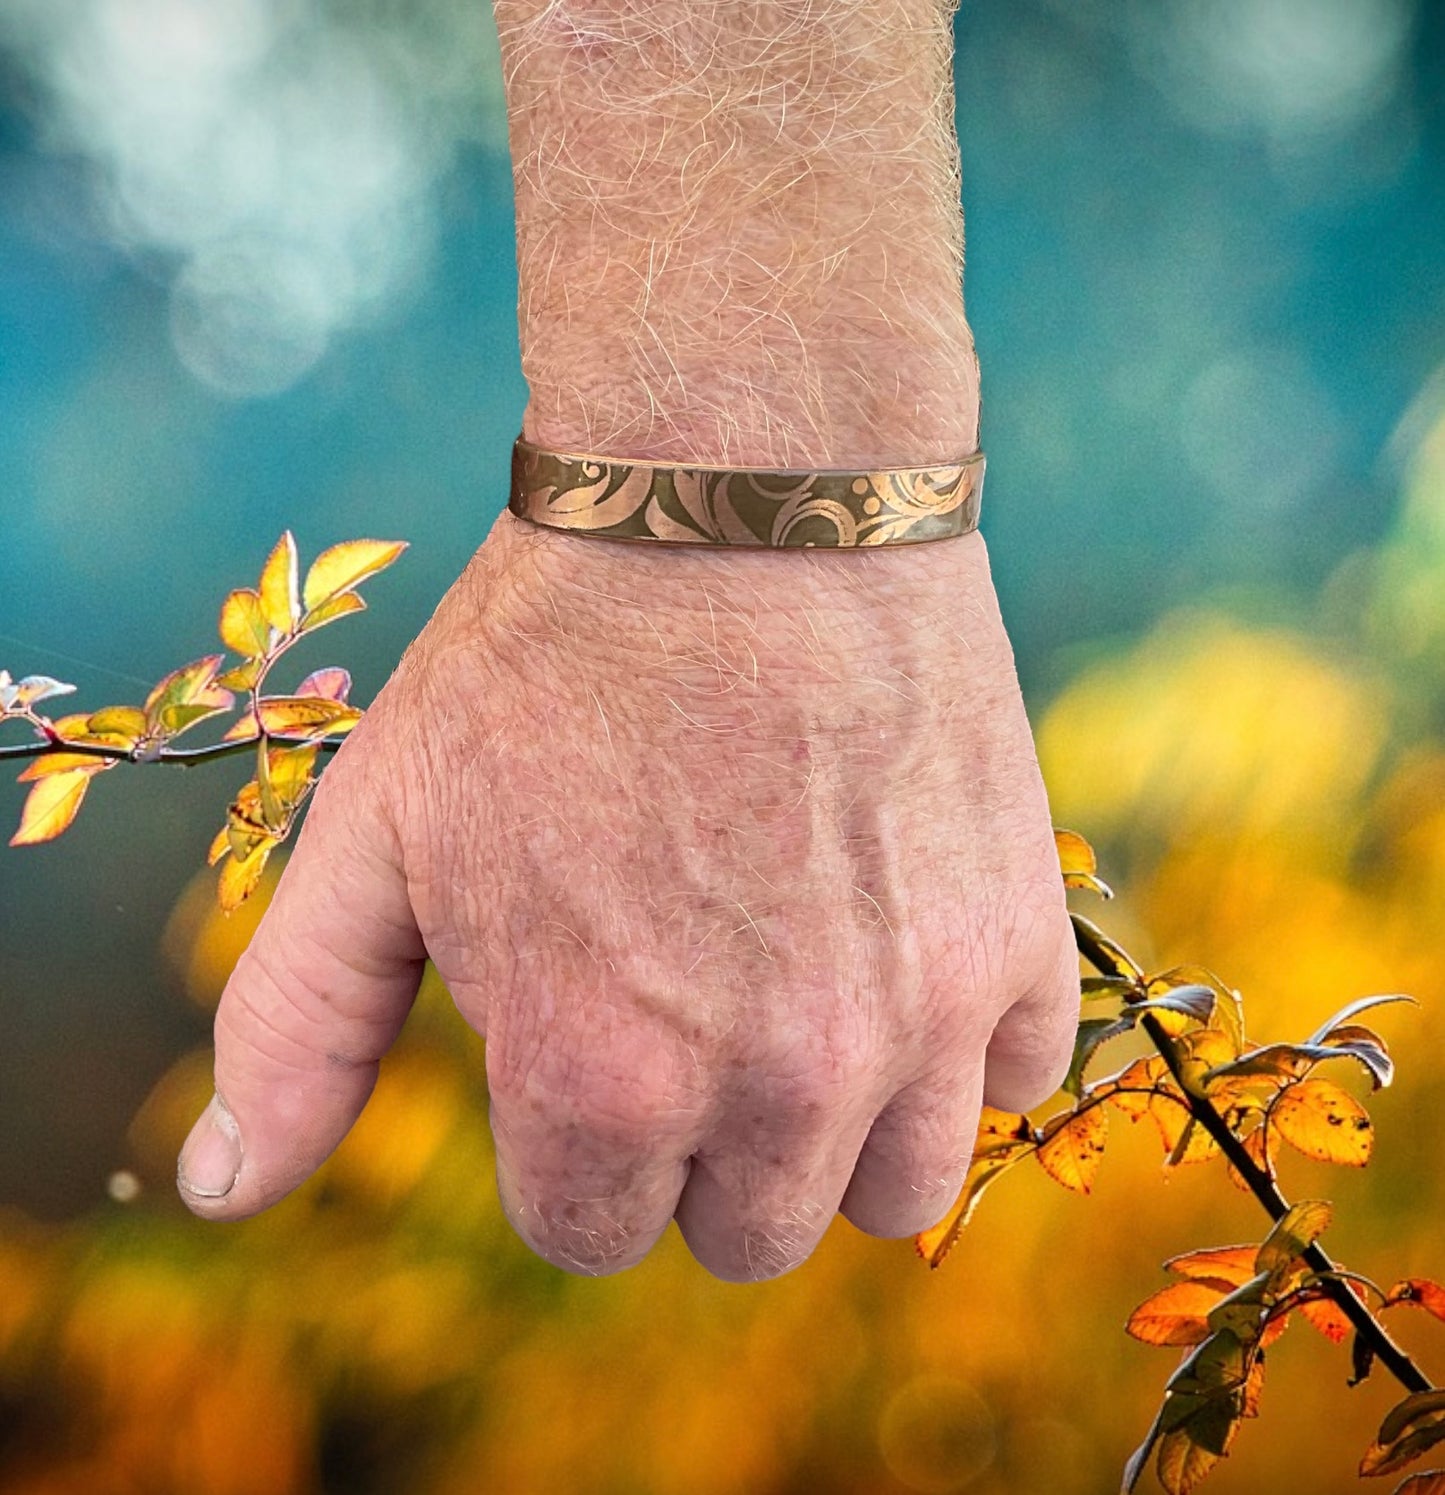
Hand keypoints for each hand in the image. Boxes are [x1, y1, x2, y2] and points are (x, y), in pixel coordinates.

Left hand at [178, 514, 1078, 1279]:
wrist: (741, 494)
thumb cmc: (541, 658)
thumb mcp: (379, 828)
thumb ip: (293, 1030)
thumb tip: (220, 1191)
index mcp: (596, 1078)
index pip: (587, 1232)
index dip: (573, 1137)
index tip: (586, 1026)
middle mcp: (774, 1082)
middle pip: (748, 1234)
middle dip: (701, 1150)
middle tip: (691, 1000)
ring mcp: (916, 1012)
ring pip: (896, 1195)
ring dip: (840, 1125)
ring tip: (802, 986)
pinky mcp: (1016, 934)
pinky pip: (1011, 1077)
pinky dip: (959, 1036)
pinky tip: (897, 935)